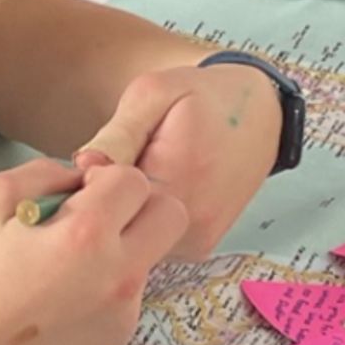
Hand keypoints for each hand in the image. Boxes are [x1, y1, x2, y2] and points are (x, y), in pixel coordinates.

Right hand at [0, 156, 187, 344]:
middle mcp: (118, 276)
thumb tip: (81, 176)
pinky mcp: (115, 340)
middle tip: (96, 214)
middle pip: (173, 216)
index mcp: (87, 236)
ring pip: (152, 256)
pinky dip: (109, 282)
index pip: (136, 181)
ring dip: (124, 244)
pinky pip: (131, 293)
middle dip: (141, 203)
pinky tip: (63, 294)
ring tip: (67, 261)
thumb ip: (45, 172)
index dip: (106, 176)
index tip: (76, 191)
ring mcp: (122, 313)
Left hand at [74, 62, 279, 256]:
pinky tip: (154, 195)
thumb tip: (84, 167)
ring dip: (125, 216)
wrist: (259, 113)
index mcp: (177, 180)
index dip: (91, 182)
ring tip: (142, 177)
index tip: (96, 162)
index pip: (103, 202)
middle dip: (106, 202)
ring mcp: (197, 241)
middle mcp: (191, 222)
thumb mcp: (153, 94)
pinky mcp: (198, 249)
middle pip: (117, 228)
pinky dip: (144, 224)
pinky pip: (153, 246)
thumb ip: (117, 134)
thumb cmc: (202, 98)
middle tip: (121, 167)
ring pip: (132, 240)